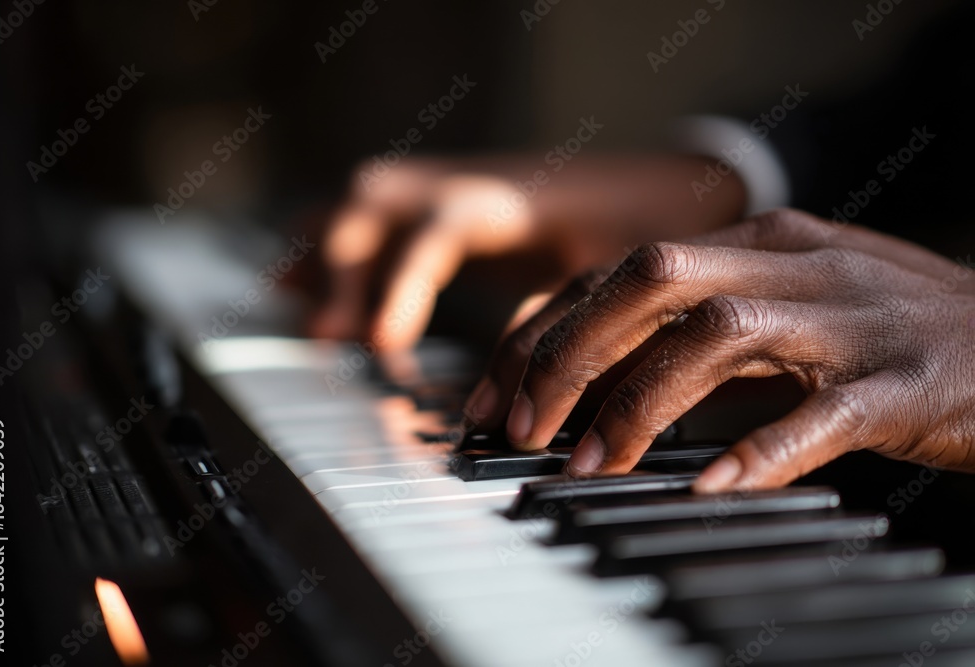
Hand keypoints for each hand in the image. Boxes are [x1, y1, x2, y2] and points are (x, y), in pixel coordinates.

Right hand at [306, 154, 745, 349]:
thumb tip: (512, 389)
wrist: (664, 178)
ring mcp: (454, 186)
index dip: (404, 283)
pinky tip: (299, 279)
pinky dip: (333, 243)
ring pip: (366, 203)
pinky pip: (374, 214)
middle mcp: (470, 182)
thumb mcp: (618, 274)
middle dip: (345, 268)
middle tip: (332, 336)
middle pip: (376, 201)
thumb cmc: (649, 226)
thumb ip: (564, 321)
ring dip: (331, 255)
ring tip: (313, 320)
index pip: (439, 228)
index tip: (381, 342)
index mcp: (513, 200)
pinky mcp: (447, 202)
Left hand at [464, 208, 974, 491]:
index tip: (495, 394)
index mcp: (760, 242)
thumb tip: (595, 374)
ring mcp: (850, 319)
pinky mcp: (902, 381)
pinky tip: (709, 487)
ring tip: (589, 463)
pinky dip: (758, 451)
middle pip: (652, 278)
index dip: (546, 330)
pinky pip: (819, 414)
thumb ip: (701, 325)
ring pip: (718, 333)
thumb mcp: (787, 306)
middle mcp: (795, 264)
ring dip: (638, 401)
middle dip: (570, 351)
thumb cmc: (888, 330)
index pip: (622, 270)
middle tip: (519, 427)